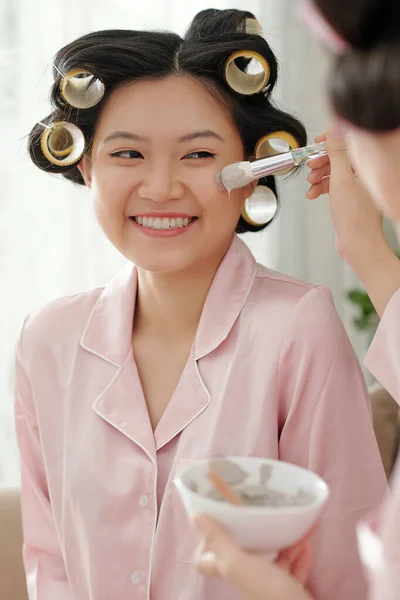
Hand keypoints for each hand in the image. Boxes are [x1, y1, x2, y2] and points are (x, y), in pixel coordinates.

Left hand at [193, 515, 313, 599]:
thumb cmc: (269, 593)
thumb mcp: (239, 564)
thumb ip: (219, 542)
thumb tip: (195, 518)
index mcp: (232, 572)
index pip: (208, 561)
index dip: (209, 542)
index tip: (217, 521)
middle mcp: (248, 580)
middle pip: (245, 554)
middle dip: (256, 534)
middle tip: (261, 515)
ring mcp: (269, 587)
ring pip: (273, 560)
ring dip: (283, 542)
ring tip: (291, 526)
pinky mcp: (289, 592)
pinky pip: (293, 570)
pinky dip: (299, 556)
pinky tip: (306, 543)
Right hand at [306, 124, 399, 316]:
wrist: (358, 244)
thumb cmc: (354, 217)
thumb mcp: (341, 180)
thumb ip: (338, 153)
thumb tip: (335, 131)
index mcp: (367, 166)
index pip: (348, 143)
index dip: (330, 141)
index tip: (317, 143)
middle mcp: (364, 174)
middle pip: (339, 157)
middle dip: (322, 162)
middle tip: (310, 167)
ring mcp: (358, 186)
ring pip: (334, 173)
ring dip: (319, 177)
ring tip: (311, 184)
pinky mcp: (350, 198)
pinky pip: (334, 187)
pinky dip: (322, 189)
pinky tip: (313, 195)